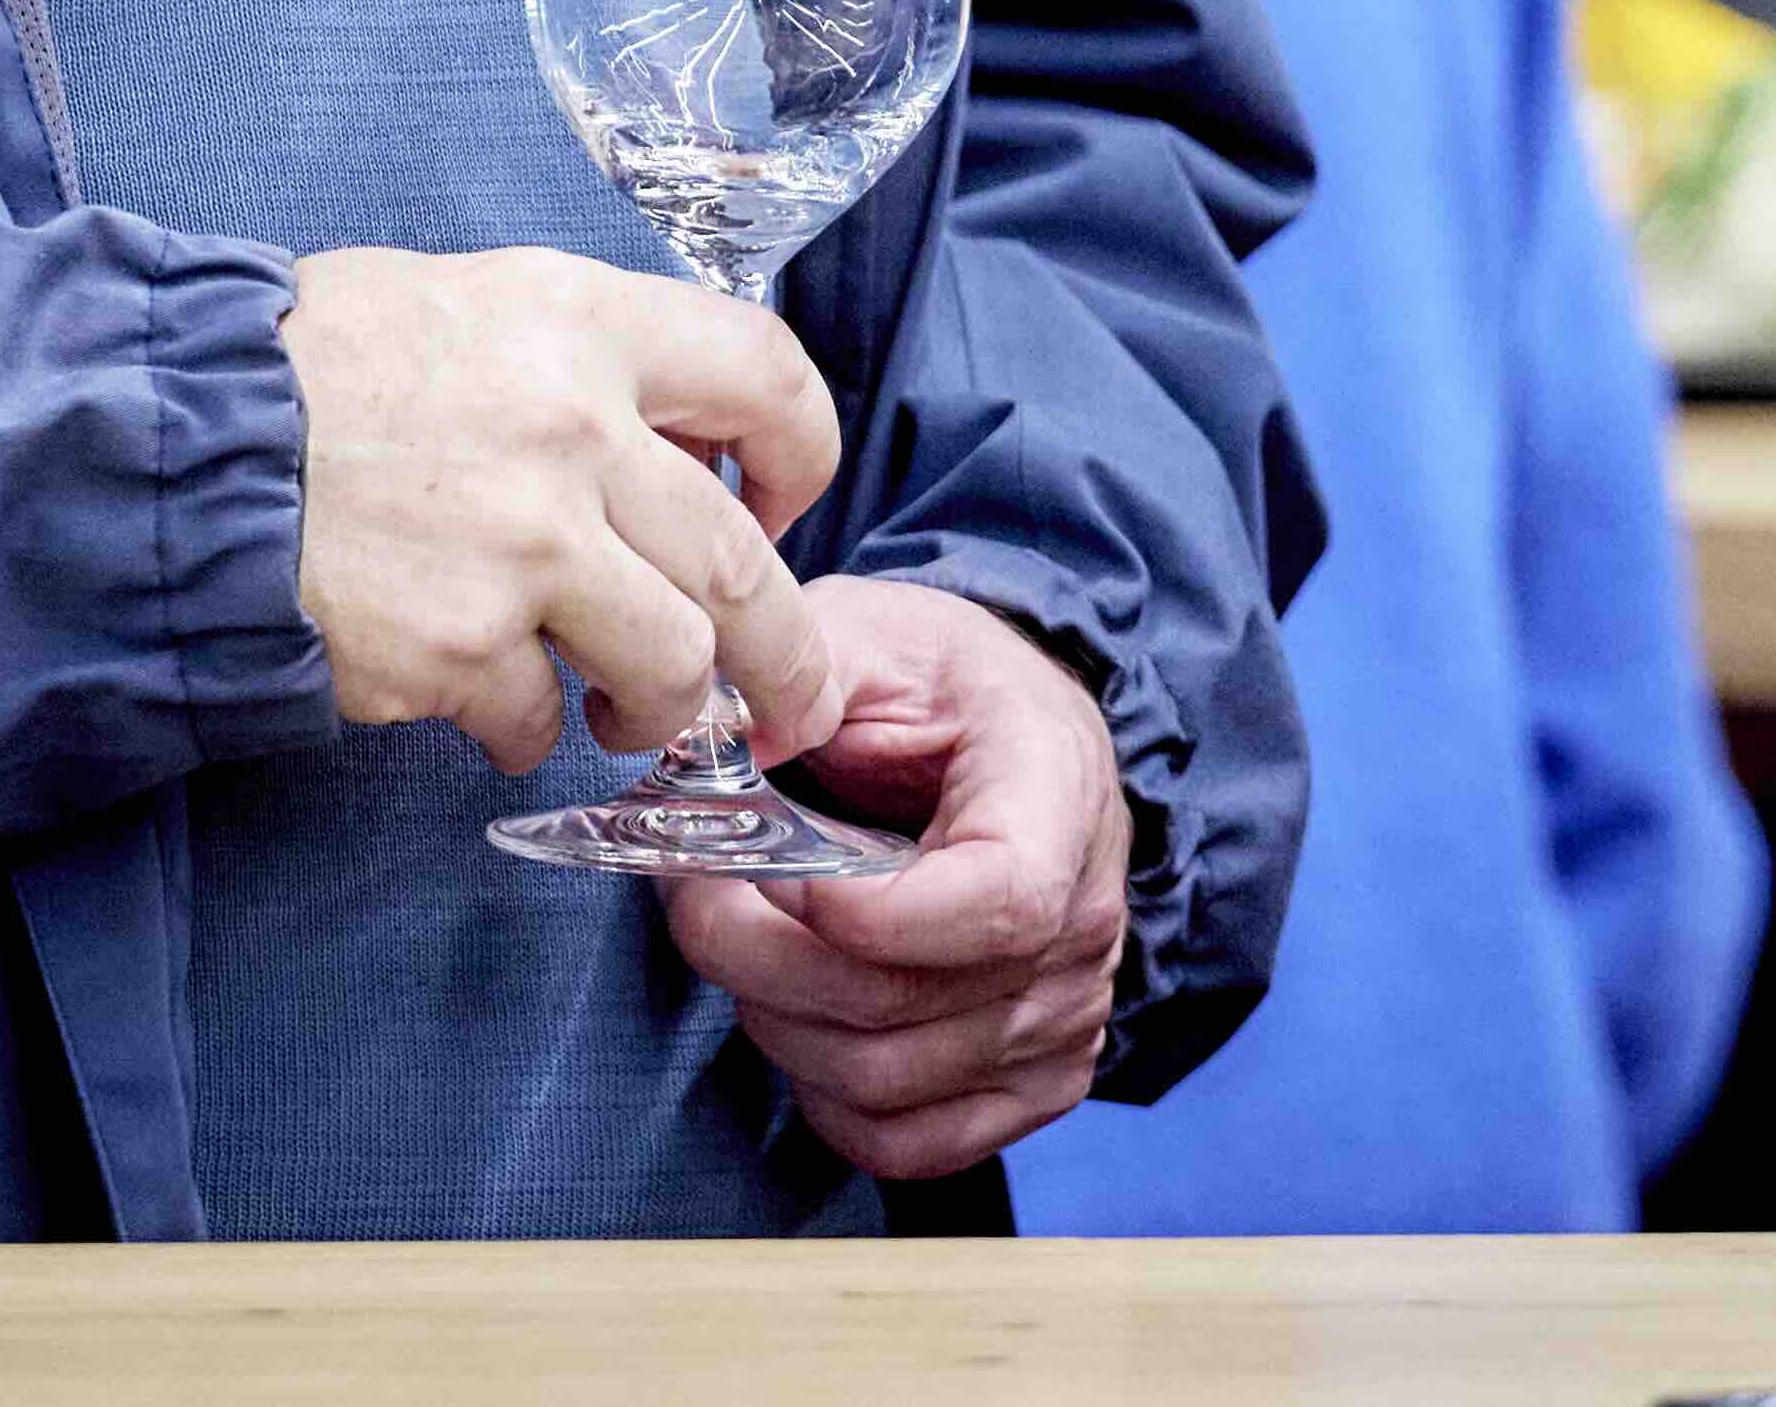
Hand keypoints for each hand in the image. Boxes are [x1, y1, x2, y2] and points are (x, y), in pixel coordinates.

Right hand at [282, 245, 841, 780]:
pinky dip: (525, 729)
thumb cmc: (304, 368)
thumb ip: (578, 361)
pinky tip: (489, 709)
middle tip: (791, 705)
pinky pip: (536, 717)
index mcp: (584, 323)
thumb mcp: (461, 301)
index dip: (799, 458)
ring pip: (673, 663)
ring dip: (663, 707)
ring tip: (628, 715)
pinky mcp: (455, 649)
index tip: (780, 511)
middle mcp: (576, 432)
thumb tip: (673, 442)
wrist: (166, 445)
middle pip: (743, 565)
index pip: (769, 376)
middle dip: (786, 655)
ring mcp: (523, 550)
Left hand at [665, 580, 1139, 1174]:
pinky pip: (908, 1143)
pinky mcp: (1036, 1082)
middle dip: (753, 954)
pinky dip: (824, 1098)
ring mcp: (1067, 1015)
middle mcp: (1087, 919)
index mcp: (1060, 794)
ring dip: (772, 1018)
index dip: (869, 915)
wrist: (1016, 736)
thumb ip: (808, 668)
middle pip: (901, 1004)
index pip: (999, 902)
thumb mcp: (875, 633)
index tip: (774, 867)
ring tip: (738, 940)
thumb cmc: (941, 689)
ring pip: (882, 1081)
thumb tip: (730, 737)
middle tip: (688, 889)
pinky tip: (802, 1017)